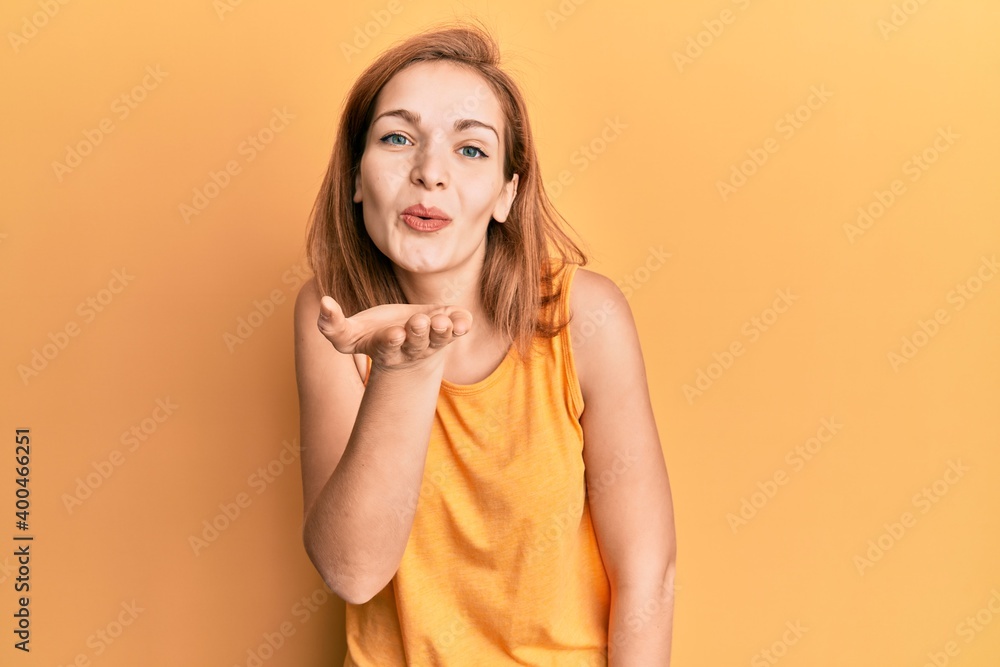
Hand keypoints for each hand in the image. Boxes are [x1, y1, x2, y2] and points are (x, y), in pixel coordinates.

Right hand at [317, 295, 471, 371]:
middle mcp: (411, 348)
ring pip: (440, 339)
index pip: (388, 346)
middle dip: (418, 333)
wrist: (404, 342)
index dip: (391, 341)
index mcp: (386, 347)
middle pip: (416, 344)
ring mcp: (432, 341)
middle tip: (419, 322)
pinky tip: (464, 320)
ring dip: (443, 330)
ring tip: (442, 321)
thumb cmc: (372, 334)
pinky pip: (458, 330)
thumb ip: (331, 324)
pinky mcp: (448, 331)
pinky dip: (462, 325)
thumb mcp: (348, 334)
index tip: (394, 333)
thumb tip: (323, 301)